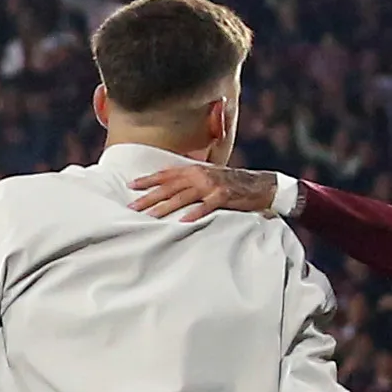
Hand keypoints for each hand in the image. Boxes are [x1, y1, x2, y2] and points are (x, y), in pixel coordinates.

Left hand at [129, 162, 279, 220]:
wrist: (260, 185)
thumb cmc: (230, 184)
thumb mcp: (207, 178)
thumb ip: (189, 182)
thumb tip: (168, 189)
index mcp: (194, 170)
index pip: (166, 175)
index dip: (148, 180)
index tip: (131, 186)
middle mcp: (200, 175)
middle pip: (169, 187)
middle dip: (149, 197)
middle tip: (132, 207)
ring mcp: (211, 185)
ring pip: (183, 196)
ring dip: (165, 207)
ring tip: (150, 217)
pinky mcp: (224, 196)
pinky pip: (206, 206)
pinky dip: (195, 213)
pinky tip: (183, 221)